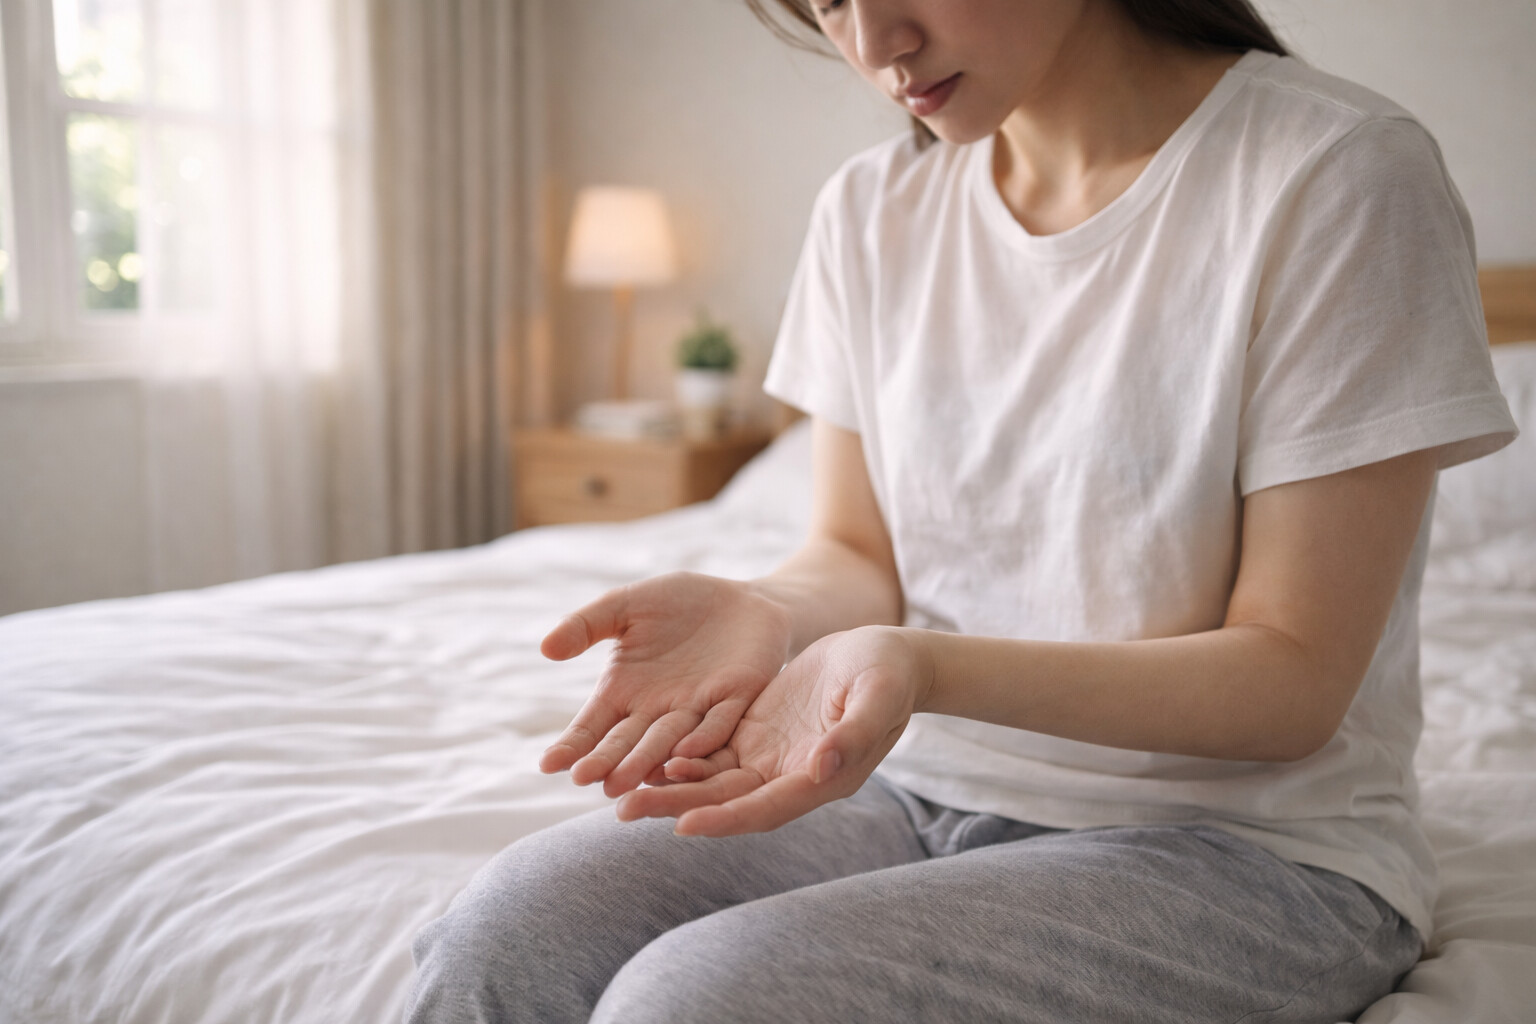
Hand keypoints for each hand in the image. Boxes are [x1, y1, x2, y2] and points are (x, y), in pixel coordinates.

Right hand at [539, 572, 792, 796]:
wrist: (742, 599)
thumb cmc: (678, 604)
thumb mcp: (625, 606)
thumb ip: (586, 625)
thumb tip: (545, 649)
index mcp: (625, 692)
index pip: (593, 726)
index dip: (573, 745)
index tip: (549, 765)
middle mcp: (657, 711)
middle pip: (628, 742)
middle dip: (607, 761)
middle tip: (584, 781)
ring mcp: (696, 710)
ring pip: (669, 741)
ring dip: (647, 762)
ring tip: (623, 782)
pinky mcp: (735, 700)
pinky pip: (719, 722)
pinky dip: (703, 737)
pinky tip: (685, 752)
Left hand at [614, 626, 931, 835]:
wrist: (886, 657)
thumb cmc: (889, 674)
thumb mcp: (876, 697)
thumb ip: (852, 734)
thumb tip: (819, 769)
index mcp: (820, 778)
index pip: (763, 808)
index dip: (724, 818)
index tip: (684, 824)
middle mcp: (789, 777)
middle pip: (725, 802)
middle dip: (676, 807)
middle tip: (624, 809)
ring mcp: (770, 758)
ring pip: (711, 781)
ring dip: (668, 787)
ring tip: (619, 790)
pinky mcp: (755, 734)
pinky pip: (712, 752)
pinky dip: (680, 757)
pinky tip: (644, 753)